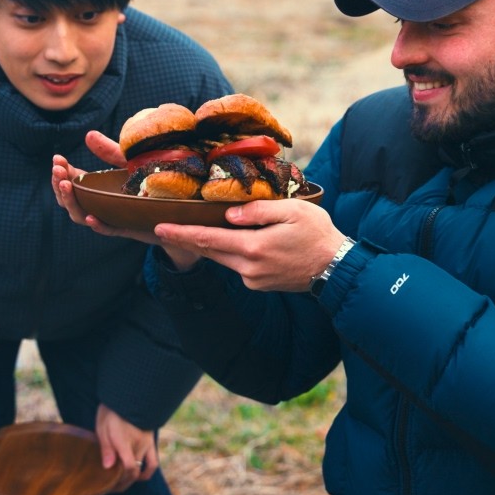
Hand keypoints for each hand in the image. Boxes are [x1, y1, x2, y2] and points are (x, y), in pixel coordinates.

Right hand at [52, 132, 202, 268]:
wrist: (179, 211)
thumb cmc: (151, 185)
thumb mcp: (130, 164)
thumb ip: (110, 152)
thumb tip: (88, 134)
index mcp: (98, 188)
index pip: (72, 181)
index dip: (62, 172)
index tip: (57, 159)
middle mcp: (101, 203)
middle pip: (71, 199)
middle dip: (60, 185)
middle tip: (57, 170)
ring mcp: (112, 216)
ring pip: (82, 216)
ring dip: (72, 202)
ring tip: (66, 186)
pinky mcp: (128, 228)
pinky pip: (109, 229)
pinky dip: (98, 225)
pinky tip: (91, 217)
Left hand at [96, 404, 157, 491]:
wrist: (128, 395)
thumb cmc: (111, 410)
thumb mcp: (102, 427)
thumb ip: (106, 448)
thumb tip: (108, 467)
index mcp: (125, 440)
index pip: (128, 467)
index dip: (121, 479)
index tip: (110, 483)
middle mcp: (138, 443)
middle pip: (135, 470)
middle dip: (124, 481)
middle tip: (114, 484)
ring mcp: (147, 442)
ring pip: (146, 468)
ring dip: (137, 477)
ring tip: (127, 480)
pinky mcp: (151, 440)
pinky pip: (153, 460)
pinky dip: (148, 469)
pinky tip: (140, 472)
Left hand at [154, 199, 347, 290]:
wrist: (336, 268)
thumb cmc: (317, 234)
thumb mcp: (292, 211)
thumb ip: (258, 210)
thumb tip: (229, 215)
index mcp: (254, 248)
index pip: (208, 239)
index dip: (182, 234)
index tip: (159, 228)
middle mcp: (248, 268)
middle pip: (209, 251)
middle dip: (185, 240)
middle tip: (161, 229)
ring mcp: (253, 279)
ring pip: (222, 258)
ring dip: (207, 246)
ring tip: (190, 231)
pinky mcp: (259, 283)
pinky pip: (237, 264)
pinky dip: (228, 252)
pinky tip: (231, 241)